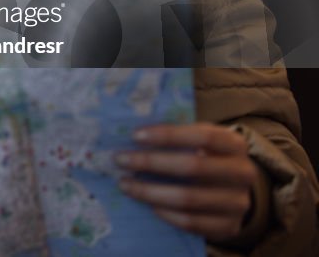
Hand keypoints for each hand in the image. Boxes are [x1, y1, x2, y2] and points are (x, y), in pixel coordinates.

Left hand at [115, 123, 258, 241]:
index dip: (169, 135)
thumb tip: (134, 136)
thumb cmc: (205, 158)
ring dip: (150, 191)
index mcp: (234, 144)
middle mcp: (242, 173)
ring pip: (188, 198)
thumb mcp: (198, 142)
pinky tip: (148, 204)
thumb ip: (175, 136)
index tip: (135, 136)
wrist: (231, 192)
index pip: (204, 136)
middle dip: (151, 163)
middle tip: (120, 160)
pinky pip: (191, 222)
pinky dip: (165, 213)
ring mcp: (238, 203)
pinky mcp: (229, 227)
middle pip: (193, 167)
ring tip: (125, 184)